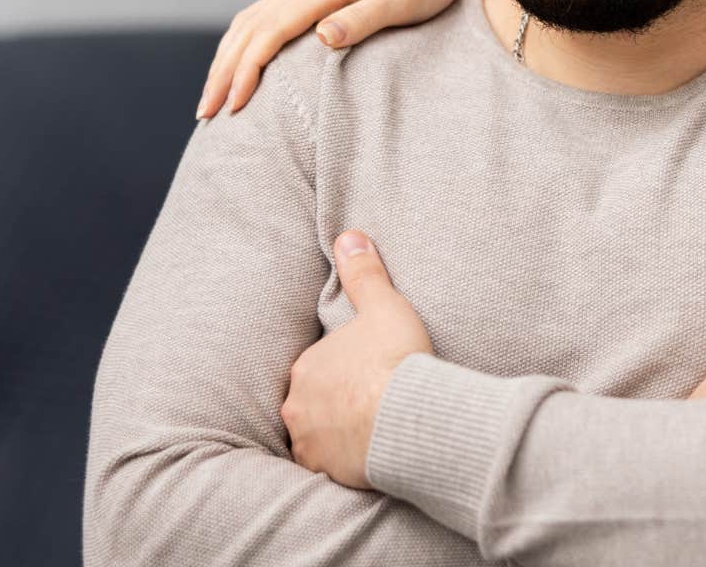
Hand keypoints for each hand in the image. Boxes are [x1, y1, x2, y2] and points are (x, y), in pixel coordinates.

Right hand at [198, 0, 498, 117]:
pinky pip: (266, 19)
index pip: (270, 31)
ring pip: (251, 23)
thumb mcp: (403, 0)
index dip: (246, 69)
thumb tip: (321, 37)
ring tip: (212, 98)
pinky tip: (238, 67)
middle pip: (250, 28)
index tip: (233, 106)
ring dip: (227, 59)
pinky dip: (244, 45)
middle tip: (205, 114)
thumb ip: (363, 18)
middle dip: (224, 71)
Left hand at [282, 231, 433, 489]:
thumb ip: (364, 274)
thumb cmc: (396, 360)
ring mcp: (309, 440)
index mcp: (308, 365)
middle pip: (312, 402)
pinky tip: (368, 454)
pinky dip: (343, 460)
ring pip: (316, 435)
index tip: (368, 373)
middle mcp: (298, 404)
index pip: (318, 366)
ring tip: (370, 431)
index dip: (344, 369)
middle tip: (369, 402)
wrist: (407, 417)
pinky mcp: (325, 469)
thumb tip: (349, 236)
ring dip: (336, 433)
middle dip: (334, 403)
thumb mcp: (385, 307)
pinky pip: (329, 465)